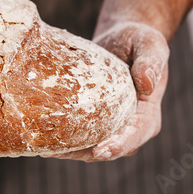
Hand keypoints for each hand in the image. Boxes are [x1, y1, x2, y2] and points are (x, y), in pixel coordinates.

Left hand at [50, 21, 168, 161]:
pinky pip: (78, 135)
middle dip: (83, 153)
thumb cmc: (139, 40)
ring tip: (44, 147)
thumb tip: (147, 84)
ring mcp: (111, 128)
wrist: (122, 39)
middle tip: (57, 152)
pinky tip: (41, 135)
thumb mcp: (150, 44)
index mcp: (148, 116)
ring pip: (89, 147)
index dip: (117, 146)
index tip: (99, 151)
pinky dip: (62, 138)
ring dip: (68, 150)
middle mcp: (130, 129)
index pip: (133, 137)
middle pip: (107, 149)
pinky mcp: (94, 122)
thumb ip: (151, 61)